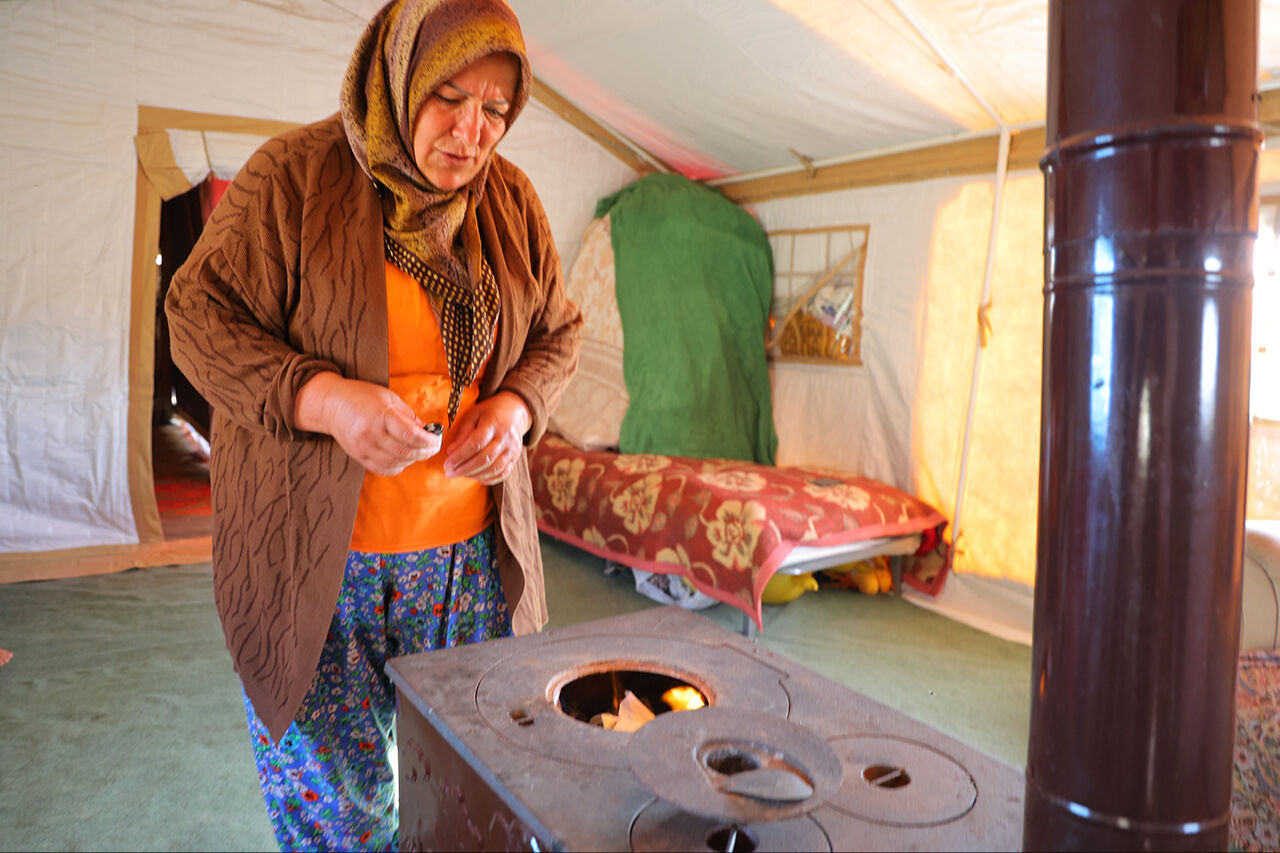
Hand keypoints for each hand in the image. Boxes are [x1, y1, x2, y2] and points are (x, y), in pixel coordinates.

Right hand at [294, 373, 441, 475]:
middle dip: (424, 452)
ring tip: (419, 451)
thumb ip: (408, 416)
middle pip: (406, 452)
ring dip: (413, 459)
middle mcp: (371, 434)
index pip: (411, 435)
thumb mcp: (388, 398)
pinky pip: (384, 469)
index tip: (436, 440)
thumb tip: (427, 431)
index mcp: (381, 415)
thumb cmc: (361, 396)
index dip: (429, 441)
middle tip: (432, 447)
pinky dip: (398, 466)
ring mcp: (363, 447)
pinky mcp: (359, 456)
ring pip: (397, 463)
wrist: (331, 405)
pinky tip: (403, 458)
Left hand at [443, 391, 531, 484]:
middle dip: (464, 468)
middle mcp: (505, 437)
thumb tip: (451, 452)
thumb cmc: (490, 412)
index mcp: (493, 424)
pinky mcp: (515, 458)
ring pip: (494, 468)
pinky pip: (502, 474)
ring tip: (460, 475)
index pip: (476, 443)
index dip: (460, 456)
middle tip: (449, 472)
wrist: (514, 411)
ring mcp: (513, 449)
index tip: (447, 464)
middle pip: (485, 458)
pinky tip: (474, 476)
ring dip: (474, 475)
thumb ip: (463, 433)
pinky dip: (487, 478)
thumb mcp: (474, 415)